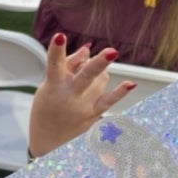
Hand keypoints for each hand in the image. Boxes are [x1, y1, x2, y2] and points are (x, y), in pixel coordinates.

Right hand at [27, 34, 129, 158]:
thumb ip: (69, 64)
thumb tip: (89, 48)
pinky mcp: (93, 115)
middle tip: (112, 52)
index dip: (56, 50)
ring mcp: (82, 106)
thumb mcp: (48, 85)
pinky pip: (109, 101)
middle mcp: (69, 95)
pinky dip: (120, 92)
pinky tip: (130, 85)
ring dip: (97, 72)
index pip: (54, 64)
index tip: (60, 36)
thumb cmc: (47, 108)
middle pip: (86, 76)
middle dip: (99, 64)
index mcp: (54, 84)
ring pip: (100, 79)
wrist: (49, 142)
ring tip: (83, 80)